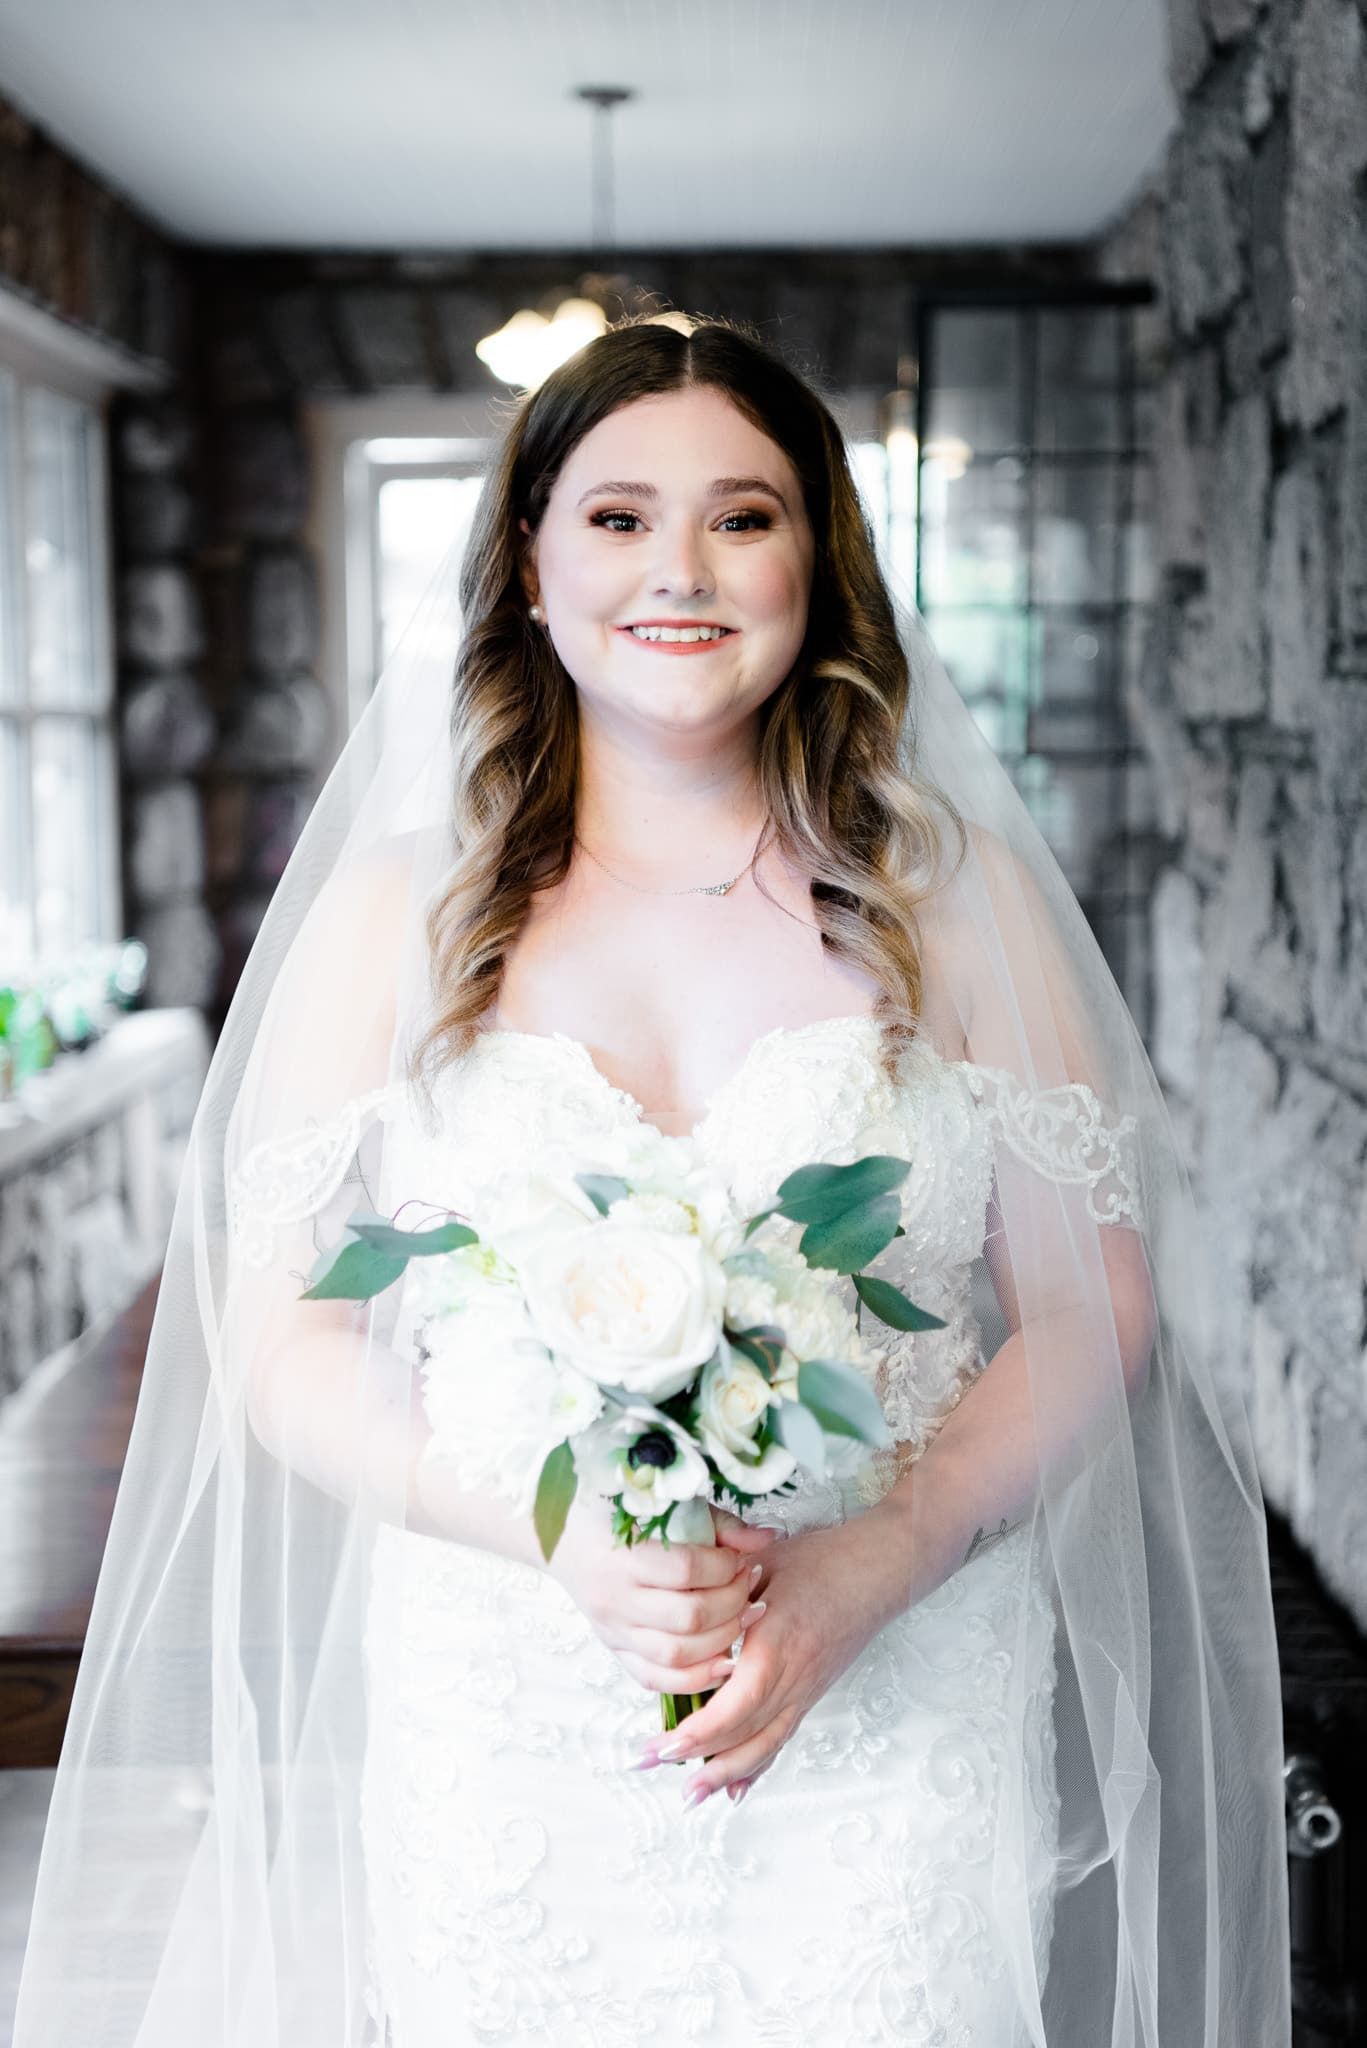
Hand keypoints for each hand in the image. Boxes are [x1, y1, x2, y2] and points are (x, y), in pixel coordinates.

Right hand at [546, 1496, 779, 1695]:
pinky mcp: (616, 1651)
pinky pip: (659, 1680)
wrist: (564, 1539)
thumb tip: (768, 1538)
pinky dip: (697, 1677)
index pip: (686, 1570)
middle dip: (732, 1602)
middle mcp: (616, 1600)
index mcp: (624, 1557)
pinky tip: (724, 1658)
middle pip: (689, 1618)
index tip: (740, 1556)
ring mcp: (614, 1631)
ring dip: (723, 1640)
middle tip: (749, 1583)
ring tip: (743, 1615)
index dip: (725, 1566)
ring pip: (678, 1655)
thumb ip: (717, 1524)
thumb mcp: (665, 1508)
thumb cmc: (616, 1514)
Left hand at [632, 1508, 906, 1804]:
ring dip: (724, 1774)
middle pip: (743, 1735)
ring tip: (690, 1795)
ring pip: (763, 1746)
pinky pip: (781, 1738)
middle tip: (648, 1764)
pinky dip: (756, 1766)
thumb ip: (722, 1590)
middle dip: (694, 1757)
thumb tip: (680, 1603)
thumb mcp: (762, 1564)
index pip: (733, 1707)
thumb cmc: (821, 1562)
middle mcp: (792, 1680)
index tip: (662, 1745)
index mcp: (775, 1648)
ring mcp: (804, 1692)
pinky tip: (735, 1789)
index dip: (697, 1733)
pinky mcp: (810, 1695)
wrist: (875, 1572)